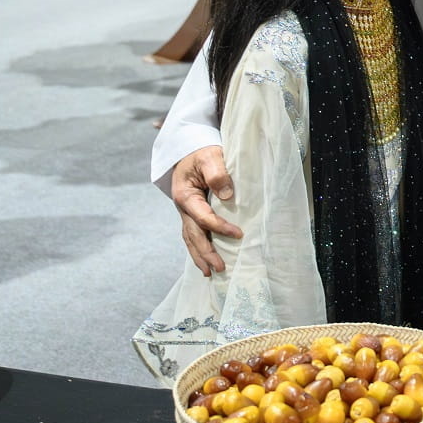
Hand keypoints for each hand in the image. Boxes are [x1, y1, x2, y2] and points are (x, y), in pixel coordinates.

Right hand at [172, 145, 239, 275]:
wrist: (190, 150)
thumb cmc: (201, 153)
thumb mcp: (210, 156)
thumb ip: (217, 173)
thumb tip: (228, 195)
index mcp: (185, 195)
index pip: (203, 217)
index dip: (220, 227)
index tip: (239, 234)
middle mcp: (183, 207)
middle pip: (193, 235)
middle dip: (206, 253)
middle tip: (220, 268)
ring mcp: (186, 213)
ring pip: (190, 238)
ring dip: (199, 256)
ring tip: (210, 273)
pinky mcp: (191, 214)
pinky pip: (193, 235)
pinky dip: (198, 249)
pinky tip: (206, 261)